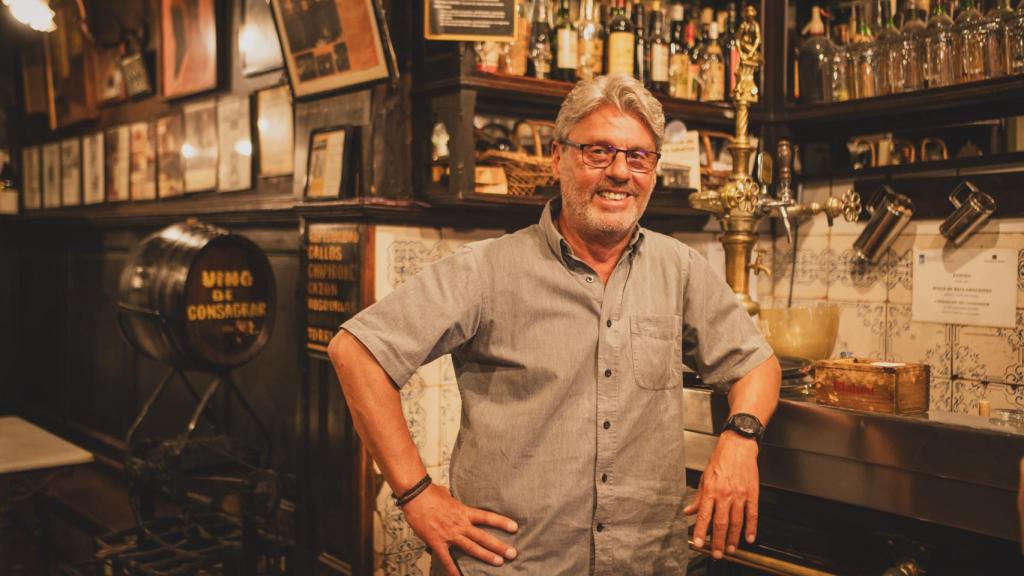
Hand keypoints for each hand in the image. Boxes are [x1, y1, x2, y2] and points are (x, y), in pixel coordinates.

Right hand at [401, 483, 518, 574]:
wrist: (415, 495)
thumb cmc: (430, 492)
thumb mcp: (448, 494)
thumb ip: (454, 500)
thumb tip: (452, 497)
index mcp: (464, 511)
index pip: (487, 517)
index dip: (502, 522)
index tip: (514, 528)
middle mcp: (460, 524)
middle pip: (483, 536)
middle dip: (499, 546)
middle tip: (512, 554)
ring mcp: (449, 534)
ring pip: (471, 548)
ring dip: (486, 556)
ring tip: (498, 563)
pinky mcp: (437, 542)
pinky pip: (447, 559)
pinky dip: (453, 570)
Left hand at [684, 431, 759, 558]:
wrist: (738, 445)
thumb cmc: (721, 459)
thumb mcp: (704, 477)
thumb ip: (698, 497)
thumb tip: (688, 511)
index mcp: (711, 490)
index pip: (704, 516)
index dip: (701, 532)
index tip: (699, 544)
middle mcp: (725, 494)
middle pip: (721, 523)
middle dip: (718, 541)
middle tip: (717, 554)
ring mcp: (740, 494)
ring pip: (736, 522)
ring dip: (734, 538)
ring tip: (731, 549)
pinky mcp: (752, 493)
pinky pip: (752, 514)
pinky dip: (751, 528)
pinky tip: (749, 538)